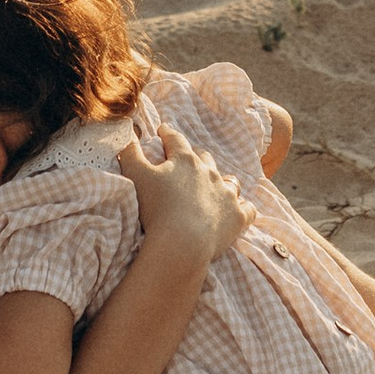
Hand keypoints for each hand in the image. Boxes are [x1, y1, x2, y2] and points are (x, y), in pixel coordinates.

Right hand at [117, 133, 247, 267]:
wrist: (182, 243)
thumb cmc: (157, 209)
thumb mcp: (136, 176)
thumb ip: (130, 152)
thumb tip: (127, 131)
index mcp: (185, 161)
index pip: (176, 140)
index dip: (168, 134)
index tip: (163, 130)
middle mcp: (210, 173)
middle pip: (204, 158)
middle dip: (196, 157)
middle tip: (188, 159)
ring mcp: (227, 195)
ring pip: (229, 181)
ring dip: (222, 181)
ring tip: (216, 184)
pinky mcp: (238, 217)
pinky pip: (247, 208)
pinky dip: (243, 207)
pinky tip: (239, 208)